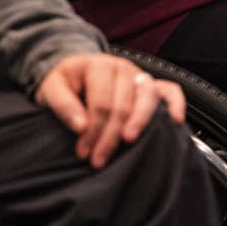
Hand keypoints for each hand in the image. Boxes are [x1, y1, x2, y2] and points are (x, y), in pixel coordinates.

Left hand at [34, 53, 186, 169]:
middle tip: (99, 160)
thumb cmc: (63, 83)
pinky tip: (175, 120)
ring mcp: (137, 74)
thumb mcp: (51, 88)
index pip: (101, 102)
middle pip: (123, 104)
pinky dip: (175, 103)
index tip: (83, 152)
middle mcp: (121, 67)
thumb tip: (81, 126)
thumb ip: (63, 105)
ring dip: (140, 122)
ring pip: (147, 96)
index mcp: (97, 65)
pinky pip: (169, 90)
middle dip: (110, 136)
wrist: (72, 72)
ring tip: (129, 141)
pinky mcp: (149, 83)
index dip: (92, 130)